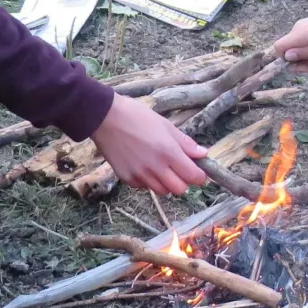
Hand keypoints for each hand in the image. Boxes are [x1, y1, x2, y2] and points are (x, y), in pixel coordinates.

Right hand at [92, 93, 208, 195]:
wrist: (105, 118)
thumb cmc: (136, 116)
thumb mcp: (165, 125)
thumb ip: (185, 143)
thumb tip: (203, 154)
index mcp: (169, 152)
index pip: (193, 176)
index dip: (200, 176)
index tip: (199, 171)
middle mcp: (155, 168)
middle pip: (179, 189)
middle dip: (183, 181)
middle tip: (179, 169)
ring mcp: (140, 175)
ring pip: (162, 191)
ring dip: (166, 183)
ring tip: (160, 167)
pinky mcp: (126, 178)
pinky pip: (144, 187)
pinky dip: (148, 181)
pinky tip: (143, 165)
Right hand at [274, 11, 307, 71]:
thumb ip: (305, 54)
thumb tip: (287, 57)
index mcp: (300, 35)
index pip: (278, 47)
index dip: (285, 59)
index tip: (300, 64)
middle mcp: (297, 29)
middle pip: (289, 48)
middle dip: (301, 59)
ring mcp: (302, 25)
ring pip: (297, 45)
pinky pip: (303, 39)